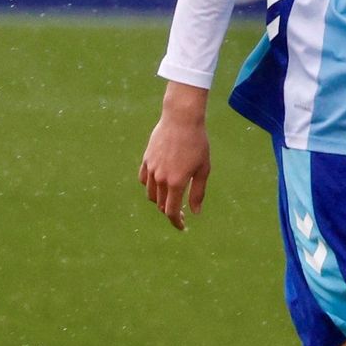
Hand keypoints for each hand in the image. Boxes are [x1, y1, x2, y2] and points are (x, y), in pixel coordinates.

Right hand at [139, 83, 211, 231]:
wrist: (181, 119)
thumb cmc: (197, 143)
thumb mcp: (203, 169)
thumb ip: (197, 192)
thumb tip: (195, 212)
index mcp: (175, 182)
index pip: (171, 211)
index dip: (176, 222)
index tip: (182, 226)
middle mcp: (160, 178)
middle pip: (160, 204)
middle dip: (170, 211)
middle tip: (181, 211)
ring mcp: (151, 169)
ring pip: (150, 194)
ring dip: (159, 200)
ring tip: (171, 196)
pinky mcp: (146, 159)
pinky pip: (143, 179)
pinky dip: (149, 186)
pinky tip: (158, 184)